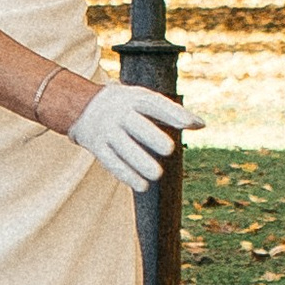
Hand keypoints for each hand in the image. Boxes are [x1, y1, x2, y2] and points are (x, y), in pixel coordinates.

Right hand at [66, 76, 202, 188]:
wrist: (82, 106)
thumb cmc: (127, 106)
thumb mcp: (145, 101)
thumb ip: (172, 113)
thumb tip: (201, 125)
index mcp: (134, 98)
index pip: (154, 104)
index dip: (172, 113)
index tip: (189, 124)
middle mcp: (119, 112)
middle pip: (136, 124)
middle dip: (151, 135)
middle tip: (170, 149)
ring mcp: (107, 129)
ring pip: (123, 147)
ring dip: (139, 161)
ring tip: (157, 174)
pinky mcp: (97, 146)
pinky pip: (111, 161)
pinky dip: (126, 174)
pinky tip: (142, 186)